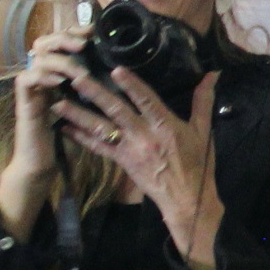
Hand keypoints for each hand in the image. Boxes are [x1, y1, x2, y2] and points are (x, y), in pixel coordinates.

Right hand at [10, 26, 94, 177]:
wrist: (43, 165)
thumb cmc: (67, 140)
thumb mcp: (86, 110)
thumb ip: (93, 90)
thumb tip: (118, 73)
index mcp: (55, 74)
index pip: (61, 42)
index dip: (74, 32)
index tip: (93, 33)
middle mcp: (41, 76)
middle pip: (45, 41)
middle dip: (65, 38)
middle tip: (84, 43)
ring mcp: (32, 88)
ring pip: (37, 57)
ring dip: (60, 60)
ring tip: (78, 70)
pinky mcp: (24, 102)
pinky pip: (27, 79)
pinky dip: (43, 76)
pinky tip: (60, 81)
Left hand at [52, 68, 223, 267]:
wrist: (186, 200)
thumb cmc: (197, 165)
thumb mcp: (203, 132)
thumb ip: (203, 102)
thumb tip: (211, 75)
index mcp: (165, 126)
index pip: (146, 100)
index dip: (132, 85)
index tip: (115, 69)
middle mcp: (145, 136)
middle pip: (116, 110)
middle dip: (94, 93)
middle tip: (74, 78)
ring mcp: (131, 150)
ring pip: (102, 128)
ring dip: (79, 115)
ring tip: (58, 103)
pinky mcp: (122, 162)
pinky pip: (99, 148)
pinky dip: (82, 138)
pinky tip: (66, 128)